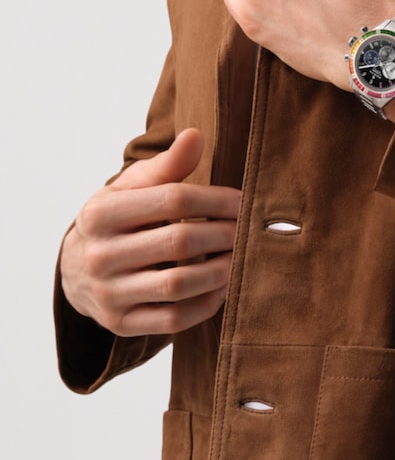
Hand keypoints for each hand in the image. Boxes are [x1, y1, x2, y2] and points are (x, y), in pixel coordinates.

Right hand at [60, 129, 240, 336]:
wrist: (78, 269)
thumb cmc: (119, 218)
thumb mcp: (132, 187)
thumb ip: (166, 165)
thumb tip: (195, 135)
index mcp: (100, 214)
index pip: (173, 200)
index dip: (216, 199)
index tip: (244, 201)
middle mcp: (98, 256)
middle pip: (180, 242)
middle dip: (225, 234)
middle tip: (250, 230)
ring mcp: (108, 295)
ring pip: (178, 285)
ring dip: (221, 271)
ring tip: (241, 256)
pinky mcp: (120, 324)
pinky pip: (173, 320)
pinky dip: (205, 305)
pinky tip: (222, 287)